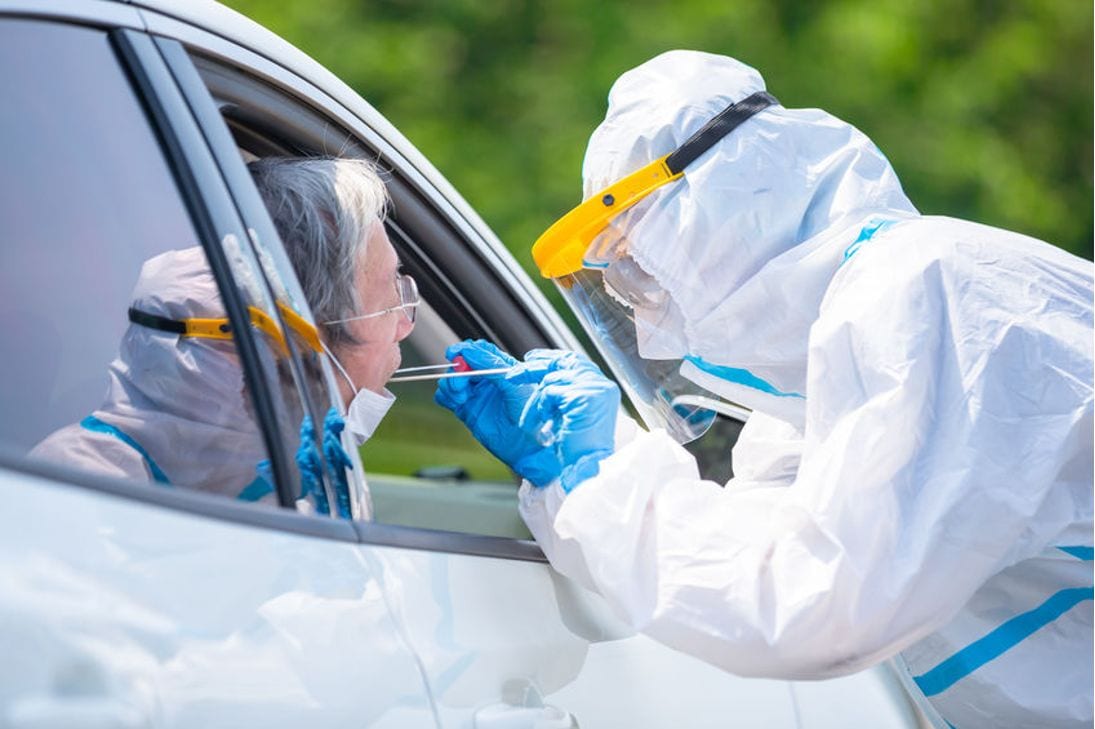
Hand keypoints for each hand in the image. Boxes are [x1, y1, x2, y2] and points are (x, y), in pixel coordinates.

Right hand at [435, 339, 560, 485]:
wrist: (528, 446)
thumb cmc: (531, 415)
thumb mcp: (514, 384)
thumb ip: (492, 367)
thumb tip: (469, 351)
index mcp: (502, 369)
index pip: (479, 351)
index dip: (465, 350)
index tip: (455, 353)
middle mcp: (487, 381)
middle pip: (461, 365)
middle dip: (456, 369)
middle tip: (461, 380)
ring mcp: (476, 395)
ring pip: (451, 380)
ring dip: (450, 384)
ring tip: (462, 395)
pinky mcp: (466, 411)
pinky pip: (447, 398)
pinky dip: (445, 396)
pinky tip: (457, 401)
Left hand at [520, 350, 619, 491]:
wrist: (584, 470)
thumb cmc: (577, 451)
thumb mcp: (570, 415)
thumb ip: (564, 394)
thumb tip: (543, 376)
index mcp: (601, 389)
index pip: (575, 361)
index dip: (551, 358)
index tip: (531, 358)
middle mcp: (602, 386)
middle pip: (564, 361)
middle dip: (535, 367)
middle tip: (513, 374)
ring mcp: (594, 390)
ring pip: (552, 379)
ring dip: (537, 400)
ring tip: (536, 420)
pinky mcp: (582, 397)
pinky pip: (550, 392)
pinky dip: (541, 407)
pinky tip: (546, 424)